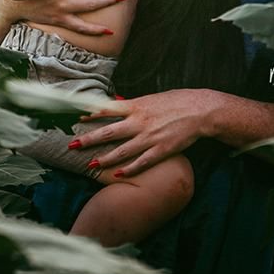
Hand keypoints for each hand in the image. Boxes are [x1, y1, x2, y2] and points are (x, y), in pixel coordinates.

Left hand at [70, 89, 229, 176]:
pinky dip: (128, 169)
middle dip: (89, 139)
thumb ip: (133, 104)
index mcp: (136, 105)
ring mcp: (150, 137)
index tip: (76, 117)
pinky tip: (117, 175)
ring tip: (90, 165)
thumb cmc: (177, 101)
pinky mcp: (161, 150)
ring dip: (104, 159)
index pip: (107, 109)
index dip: (90, 114)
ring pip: (121, 151)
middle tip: (72, 145)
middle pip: (108, 132)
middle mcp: (139, 122)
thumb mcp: (152, 98)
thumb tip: (116, 103)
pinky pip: (141, 163)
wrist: (200, 110)